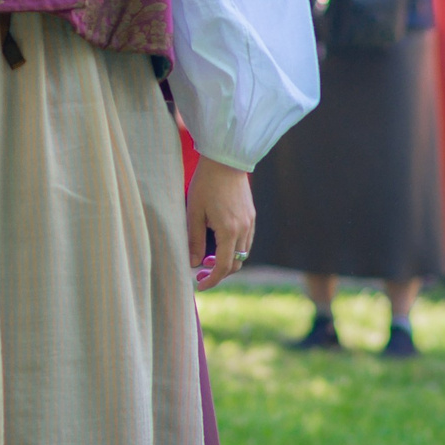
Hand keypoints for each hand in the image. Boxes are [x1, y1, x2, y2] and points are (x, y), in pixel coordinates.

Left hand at [187, 156, 254, 289]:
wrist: (225, 160)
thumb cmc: (205, 184)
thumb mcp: (194, 213)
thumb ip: (194, 240)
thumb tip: (193, 263)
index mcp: (229, 230)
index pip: (224, 267)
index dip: (212, 280)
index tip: (199, 285)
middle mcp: (244, 229)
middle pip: (236, 264)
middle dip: (219, 273)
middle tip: (199, 273)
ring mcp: (250, 222)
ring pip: (242, 253)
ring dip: (227, 261)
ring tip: (208, 258)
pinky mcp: (251, 215)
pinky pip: (245, 241)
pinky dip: (234, 249)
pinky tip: (219, 244)